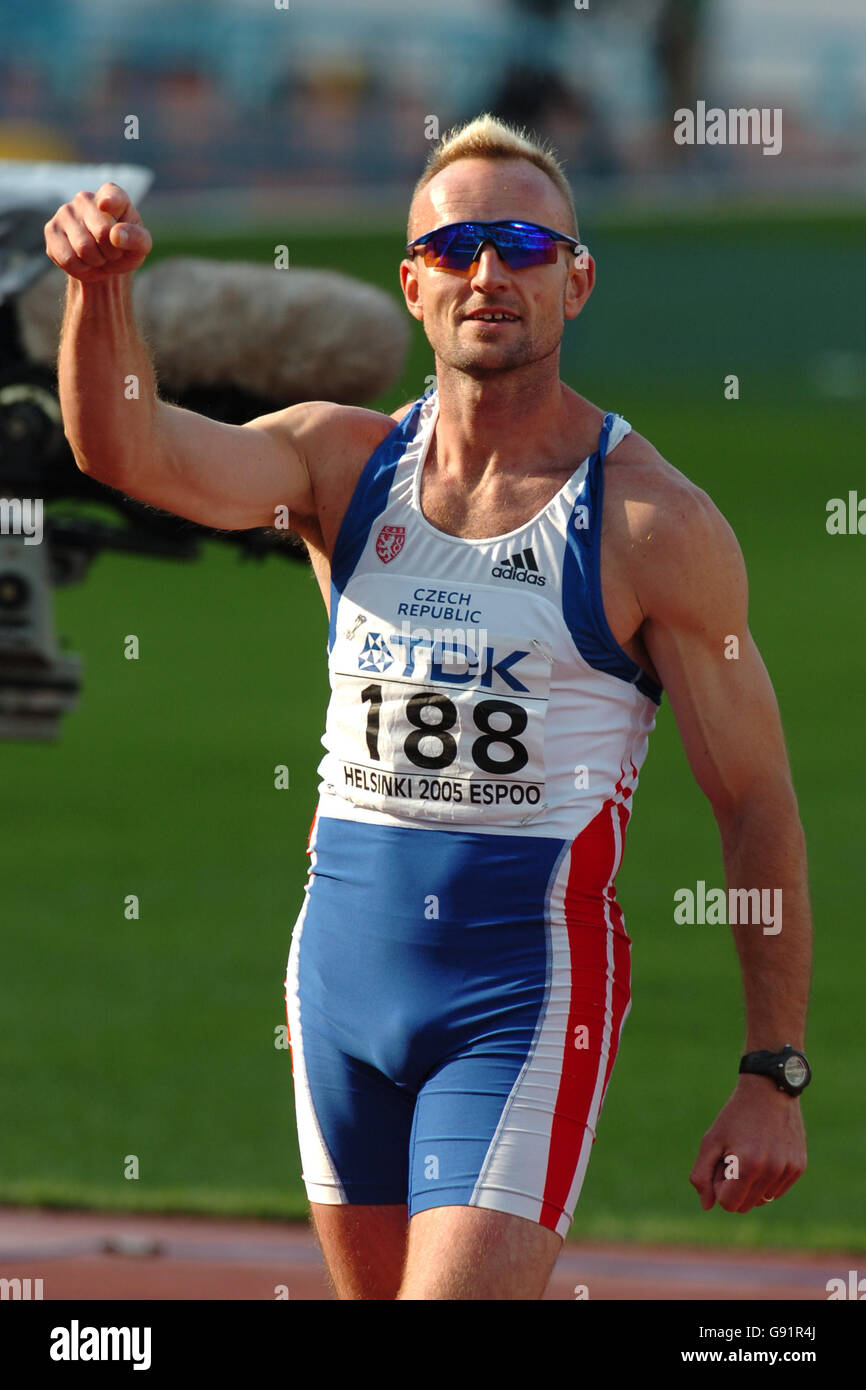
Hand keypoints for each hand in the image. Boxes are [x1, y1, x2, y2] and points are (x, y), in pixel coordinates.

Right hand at [44, 182, 152, 283]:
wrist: (102, 258)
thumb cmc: (124, 247)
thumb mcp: (140, 246)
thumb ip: (136, 238)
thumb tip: (116, 235)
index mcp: (112, 195)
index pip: (111, 195)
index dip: (109, 201)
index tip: (105, 205)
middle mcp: (85, 198)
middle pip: (101, 234)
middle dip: (112, 253)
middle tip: (113, 254)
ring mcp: (65, 212)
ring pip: (83, 249)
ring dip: (97, 263)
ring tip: (99, 258)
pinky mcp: (51, 230)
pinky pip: (68, 259)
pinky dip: (82, 270)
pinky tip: (85, 263)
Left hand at [689, 1074, 806, 1211]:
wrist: (769, 1090)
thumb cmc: (735, 1116)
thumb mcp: (711, 1140)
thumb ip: (702, 1175)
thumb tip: (707, 1206)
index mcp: (748, 1165)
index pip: (728, 1204)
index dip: (719, 1186)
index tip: (722, 1162)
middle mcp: (773, 1171)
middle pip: (746, 1205)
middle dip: (734, 1186)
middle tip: (734, 1157)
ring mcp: (789, 1170)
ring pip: (762, 1200)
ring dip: (752, 1183)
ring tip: (750, 1153)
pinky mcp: (799, 1167)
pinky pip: (777, 1190)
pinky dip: (767, 1179)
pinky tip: (765, 1153)